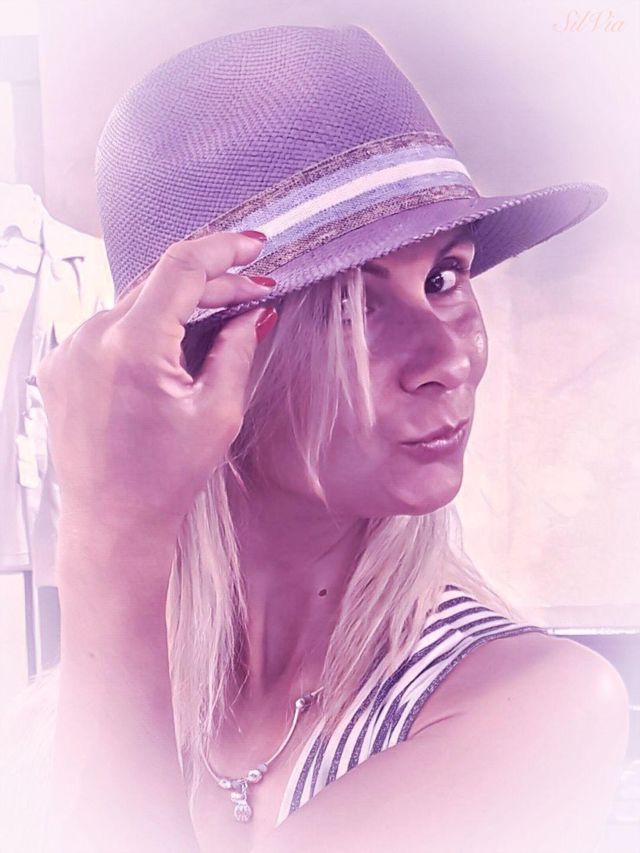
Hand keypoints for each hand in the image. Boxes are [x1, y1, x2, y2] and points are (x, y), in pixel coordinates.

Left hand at [36, 231, 276, 533]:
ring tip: (218, 315)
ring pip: (134, 302)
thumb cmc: (165, 478)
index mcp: (132, 347)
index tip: (254, 246)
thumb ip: (236, 350)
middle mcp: (90, 338)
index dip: (224, 249)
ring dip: (177, 303)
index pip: (181, 267)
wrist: (112, 522)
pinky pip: (110, 327)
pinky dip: (145, 324)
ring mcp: (68, 350)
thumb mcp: (217, 413)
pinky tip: (173, 340)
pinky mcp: (59, 365)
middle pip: (159, 283)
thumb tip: (252, 312)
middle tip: (253, 291)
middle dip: (211, 281)